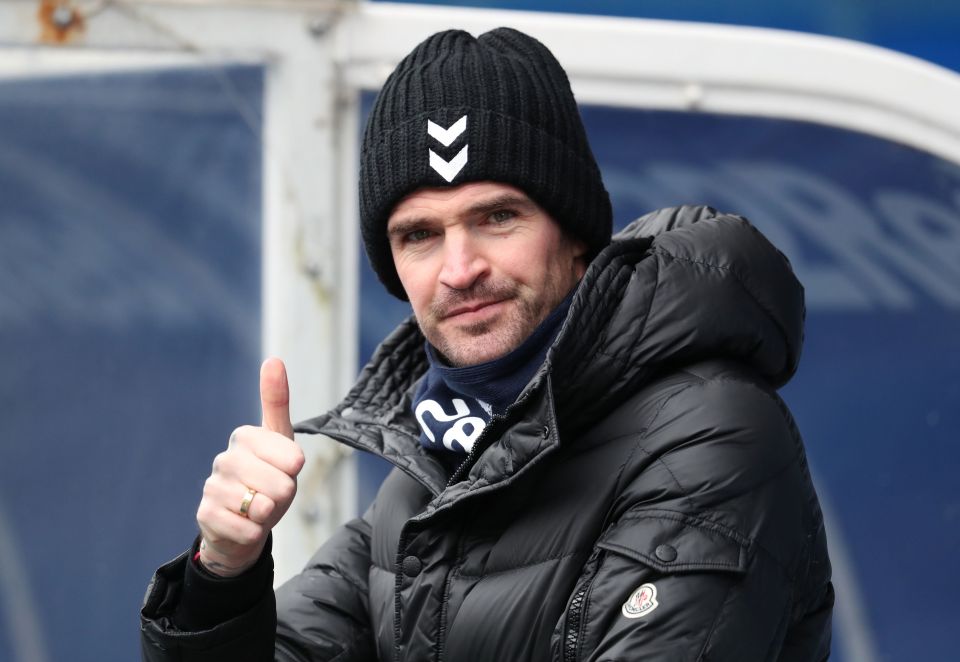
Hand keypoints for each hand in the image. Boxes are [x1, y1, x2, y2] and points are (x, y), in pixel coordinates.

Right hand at [196, 358, 305, 576]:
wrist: (243, 524)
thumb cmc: (268, 478)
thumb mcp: (282, 442)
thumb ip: (277, 402)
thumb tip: (273, 359)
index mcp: (246, 435)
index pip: (293, 459)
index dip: (294, 471)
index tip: (284, 469)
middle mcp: (226, 457)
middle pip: (281, 485)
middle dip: (283, 496)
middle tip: (270, 493)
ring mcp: (213, 486)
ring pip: (263, 506)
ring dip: (268, 515)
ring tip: (256, 508)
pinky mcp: (205, 515)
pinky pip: (248, 529)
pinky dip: (253, 533)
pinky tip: (243, 524)